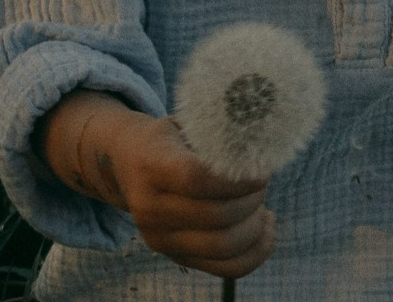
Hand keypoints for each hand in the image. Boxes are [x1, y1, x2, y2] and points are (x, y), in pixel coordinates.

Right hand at [38, 92, 275, 278]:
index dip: (237, 179)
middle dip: (252, 200)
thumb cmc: (166, 137)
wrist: (126, 162)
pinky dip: (254, 253)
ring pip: (222, 247)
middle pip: (216, 216)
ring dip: (255, 226)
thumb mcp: (183, 123)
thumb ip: (217, 131)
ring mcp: (160, 237)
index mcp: (152, 165)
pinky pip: (223, 268)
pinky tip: (266, 229)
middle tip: (262, 182)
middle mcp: (150, 207)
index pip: (197, 180)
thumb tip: (265, 137)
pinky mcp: (174, 255)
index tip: (261, 169)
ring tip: (262, 205)